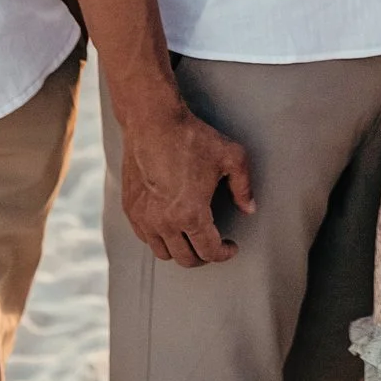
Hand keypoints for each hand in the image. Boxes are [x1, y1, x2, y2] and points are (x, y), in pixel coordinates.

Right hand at [120, 108, 254, 266]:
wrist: (153, 121)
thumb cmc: (192, 137)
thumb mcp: (231, 157)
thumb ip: (244, 187)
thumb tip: (249, 209)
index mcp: (191, 214)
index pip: (209, 252)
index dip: (224, 253)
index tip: (231, 247)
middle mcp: (164, 222)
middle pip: (186, 259)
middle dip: (204, 256)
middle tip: (213, 245)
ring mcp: (143, 217)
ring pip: (163, 252)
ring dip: (180, 250)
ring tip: (192, 238)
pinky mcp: (130, 208)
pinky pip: (145, 237)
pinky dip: (159, 239)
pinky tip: (170, 226)